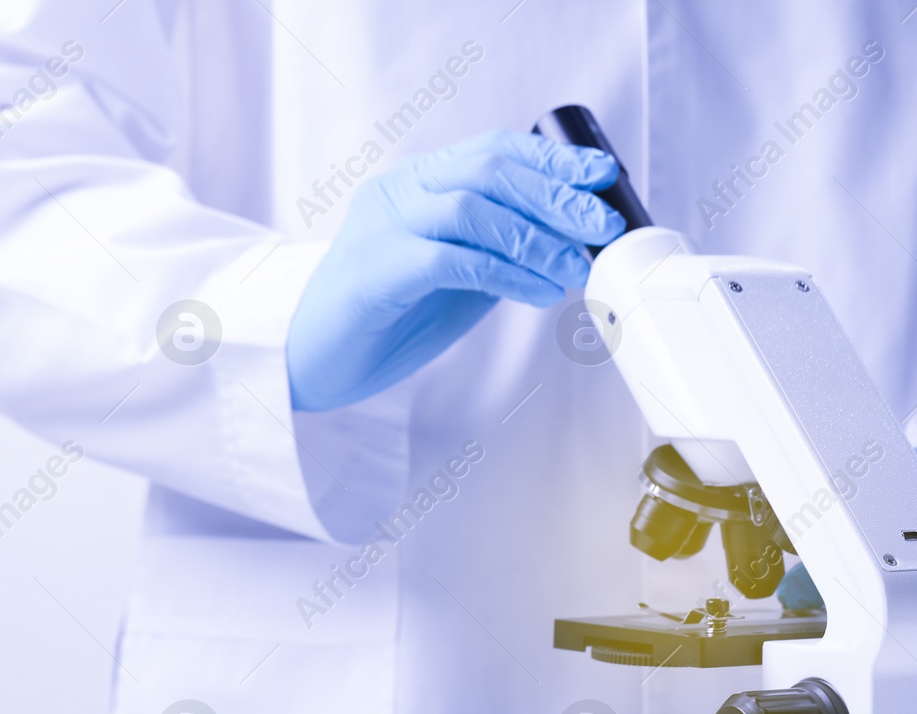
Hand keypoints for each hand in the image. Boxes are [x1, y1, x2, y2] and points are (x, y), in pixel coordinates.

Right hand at [286, 131, 626, 411]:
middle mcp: (397, 192)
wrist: (314, 361)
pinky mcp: (375, 271)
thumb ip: (498, 248)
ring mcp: (381, 227)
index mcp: (416, 182)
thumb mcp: (456, 274)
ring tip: (573, 269)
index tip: (602, 176)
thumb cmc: (387, 318)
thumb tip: (572, 242)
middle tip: (602, 227)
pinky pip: (452, 258)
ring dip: (536, 238)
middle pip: (488, 170)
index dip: (552, 160)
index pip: (492, 150)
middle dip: (555, 196)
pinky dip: (505, 272)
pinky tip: (538, 292)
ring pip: (472, 207)